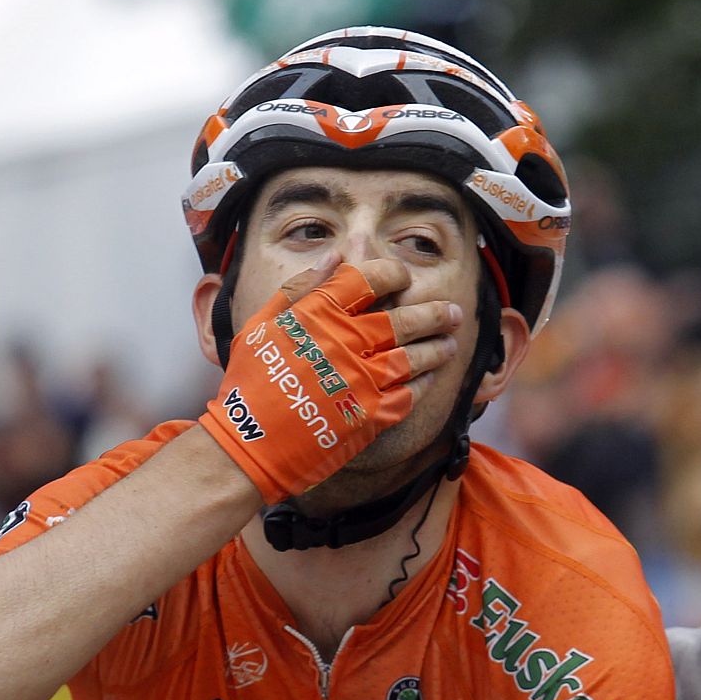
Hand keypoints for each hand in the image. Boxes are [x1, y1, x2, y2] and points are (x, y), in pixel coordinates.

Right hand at [197, 254, 460, 503]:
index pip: (368, 279)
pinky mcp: (369, 416)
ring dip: (437, 348)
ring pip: (413, 357)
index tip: (403, 277)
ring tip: (450, 342)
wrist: (250, 443)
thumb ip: (299, 288)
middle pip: (403, 319)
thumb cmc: (249, 382)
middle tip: (451, 312)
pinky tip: (430, 377)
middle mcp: (344, 343)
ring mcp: (360, 380)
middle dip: (433, 313)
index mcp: (317, 314)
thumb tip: (334, 256)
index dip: (392, 273)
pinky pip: (407, 394)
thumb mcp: (261, 325)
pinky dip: (423, 384)